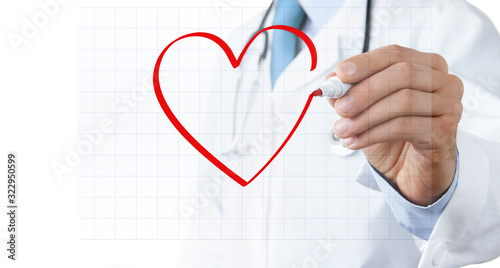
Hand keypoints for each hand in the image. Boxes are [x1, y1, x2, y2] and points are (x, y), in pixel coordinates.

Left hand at [329, 45, 463, 205]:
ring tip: (342, 130)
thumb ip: (350, 92)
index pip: (396, 54)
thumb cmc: (393, 136)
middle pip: (402, 74)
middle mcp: (445, 82)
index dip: (366, 62)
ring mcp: (450, 106)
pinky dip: (373, 134)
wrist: (412, 172)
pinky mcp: (446, 131)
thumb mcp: (365, 109)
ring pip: (403, 101)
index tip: (340, 74)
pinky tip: (354, 142)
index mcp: (428, 66)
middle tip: (340, 108)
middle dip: (364, 91)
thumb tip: (331, 80)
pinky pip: (405, 127)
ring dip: (365, 117)